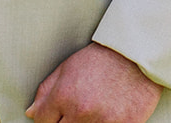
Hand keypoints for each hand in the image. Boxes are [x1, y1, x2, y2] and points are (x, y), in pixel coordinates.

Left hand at [26, 42, 160, 121]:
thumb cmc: (102, 58)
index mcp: (63, 95)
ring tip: (94, 112)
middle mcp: (80, 111)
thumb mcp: (68, 66)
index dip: (48, 118)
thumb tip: (32, 112)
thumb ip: (46, 90)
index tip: (57, 114)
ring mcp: (102, 121)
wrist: (139, 54)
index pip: (42, 122)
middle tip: (78, 111)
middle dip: (65, 122)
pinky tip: (108, 116)